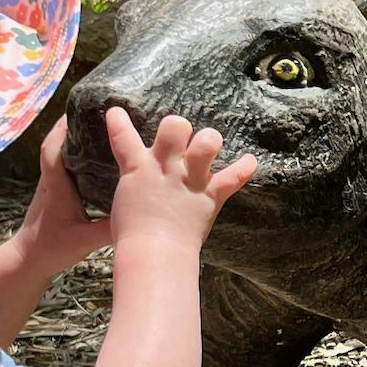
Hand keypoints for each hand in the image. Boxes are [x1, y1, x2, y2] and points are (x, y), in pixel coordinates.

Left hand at [16, 118, 110, 273]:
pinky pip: (64, 166)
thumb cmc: (51, 248)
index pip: (53, 149)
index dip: (63, 128)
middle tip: (96, 112)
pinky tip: (94, 155)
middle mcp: (50, 180)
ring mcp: (50, 185)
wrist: (27, 260)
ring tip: (98, 127)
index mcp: (55, 186)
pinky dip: (76, 154)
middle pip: (56, 143)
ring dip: (73, 138)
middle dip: (72, 125)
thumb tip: (139, 214)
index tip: (80, 111)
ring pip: (59, 153)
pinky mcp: (53, 192)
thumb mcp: (84, 240)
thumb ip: (109, 228)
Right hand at [104, 109, 254, 249]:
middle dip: (177, 126)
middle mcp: (166, 169)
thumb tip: (115, 210)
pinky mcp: (210, 196)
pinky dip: (245, 168)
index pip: (123, 138)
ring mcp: (190, 180)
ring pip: (206, 144)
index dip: (119, 123)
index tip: (117, 112)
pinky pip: (233, 177)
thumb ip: (123, 201)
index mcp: (137, 170)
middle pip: (174, 127)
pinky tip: (250, 161)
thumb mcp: (119, 213)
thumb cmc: (132, 239)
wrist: (154, 254)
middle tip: (179, 139)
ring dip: (209, 141)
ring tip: (208, 145)